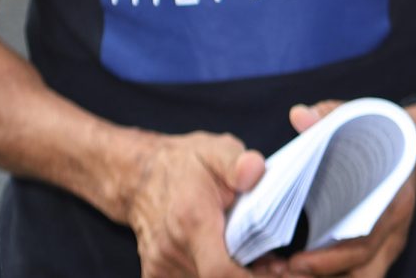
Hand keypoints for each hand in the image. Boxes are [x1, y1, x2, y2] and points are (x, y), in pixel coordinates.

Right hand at [120, 131, 265, 277]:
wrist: (141, 177)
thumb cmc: (185, 164)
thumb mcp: (216, 151)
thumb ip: (237, 163)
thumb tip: (255, 171)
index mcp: (192, 220)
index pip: (219, 271)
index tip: (274, 268)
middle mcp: (172, 249)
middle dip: (250, 275)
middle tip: (272, 261)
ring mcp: (160, 266)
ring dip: (232, 275)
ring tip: (253, 257)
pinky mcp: (155, 275)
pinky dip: (213, 276)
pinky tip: (229, 260)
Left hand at [258, 101, 415, 277]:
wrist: (413, 145)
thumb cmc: (381, 135)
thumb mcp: (360, 118)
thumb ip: (331, 116)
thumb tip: (299, 114)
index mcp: (393, 199)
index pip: (365, 241)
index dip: (330, 258)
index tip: (295, 262)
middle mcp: (396, 228)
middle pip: (363, 271)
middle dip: (322, 275)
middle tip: (283, 271)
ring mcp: (391, 243)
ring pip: (363, 277)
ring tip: (288, 274)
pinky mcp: (382, 252)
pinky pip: (360, 274)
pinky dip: (333, 275)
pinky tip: (302, 271)